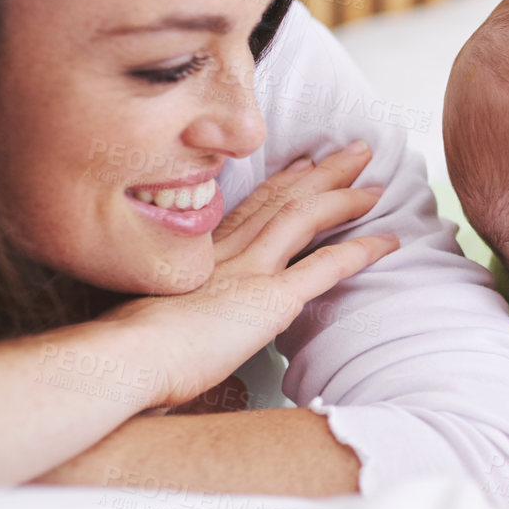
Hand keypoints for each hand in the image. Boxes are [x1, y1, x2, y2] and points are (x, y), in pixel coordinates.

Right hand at [112, 141, 397, 409]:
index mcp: (198, 256)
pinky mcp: (270, 299)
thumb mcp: (144, 320)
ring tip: (377, 181)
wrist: (120, 357)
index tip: (302, 164)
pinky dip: (361, 250)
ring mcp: (250, 271)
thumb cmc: (122, 350)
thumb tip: (173, 333)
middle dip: (322, 173)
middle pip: (281, 200)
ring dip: (344, 196)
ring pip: (305, 217)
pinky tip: (388, 242)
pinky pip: (327, 266)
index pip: (248, 209)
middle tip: (353, 151)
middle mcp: (226, 253)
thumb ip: (168, 316)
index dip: (279, 184)